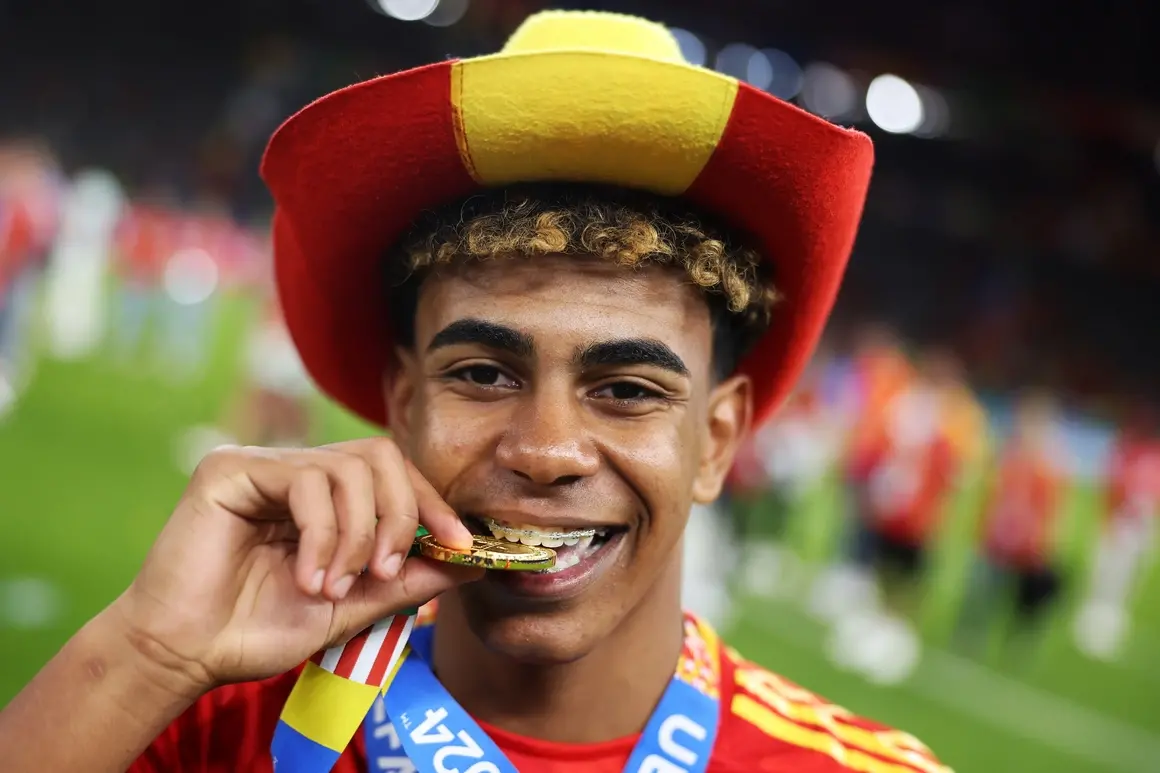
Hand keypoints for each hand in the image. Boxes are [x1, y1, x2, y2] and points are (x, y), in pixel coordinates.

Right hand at [114, 438, 480, 693]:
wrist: (188, 655)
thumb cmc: (259, 630)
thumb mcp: (354, 604)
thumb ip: (408, 578)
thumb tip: (476, 561)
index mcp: (325, 498)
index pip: (394, 474)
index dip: (432, 504)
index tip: (461, 546)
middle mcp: (296, 471)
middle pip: (380, 455)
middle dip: (400, 514)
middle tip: (386, 570)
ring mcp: (263, 464)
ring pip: (348, 468)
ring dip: (357, 536)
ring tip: (335, 587)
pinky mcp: (230, 467)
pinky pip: (306, 481)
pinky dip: (323, 535)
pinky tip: (308, 577)